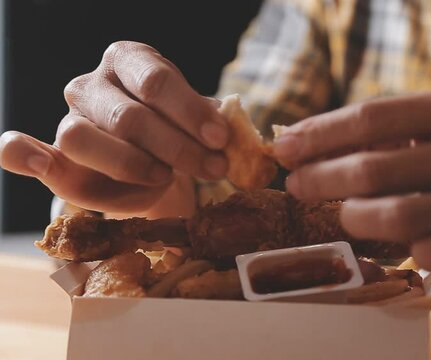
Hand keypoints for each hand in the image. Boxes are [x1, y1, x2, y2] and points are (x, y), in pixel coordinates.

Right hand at [0, 41, 227, 215]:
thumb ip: (208, 125)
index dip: (190, 112)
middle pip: (128, 115)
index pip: (156, 80)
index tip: (219, 139)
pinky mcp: (55, 153)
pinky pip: (22, 149)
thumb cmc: (180, 135)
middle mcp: (95, 84)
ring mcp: (70, 117)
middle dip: (178, 148)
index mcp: (131, 61)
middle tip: (214, 169)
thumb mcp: (199, 123)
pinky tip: (35, 161)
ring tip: (166, 178)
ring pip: (82, 137)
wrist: (158, 165)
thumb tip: (227, 133)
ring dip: (130, 165)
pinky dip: (20, 153)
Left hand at [273, 84, 430, 274]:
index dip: (319, 135)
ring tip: (341, 213)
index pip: (371, 119)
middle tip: (297, 186)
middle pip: (374, 169)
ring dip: (354, 217)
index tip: (284, 148)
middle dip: (321, 180)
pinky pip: (430, 252)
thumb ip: (391, 124)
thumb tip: (308, 142)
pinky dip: (403, 249)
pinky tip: (397, 243)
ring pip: (397, 216)